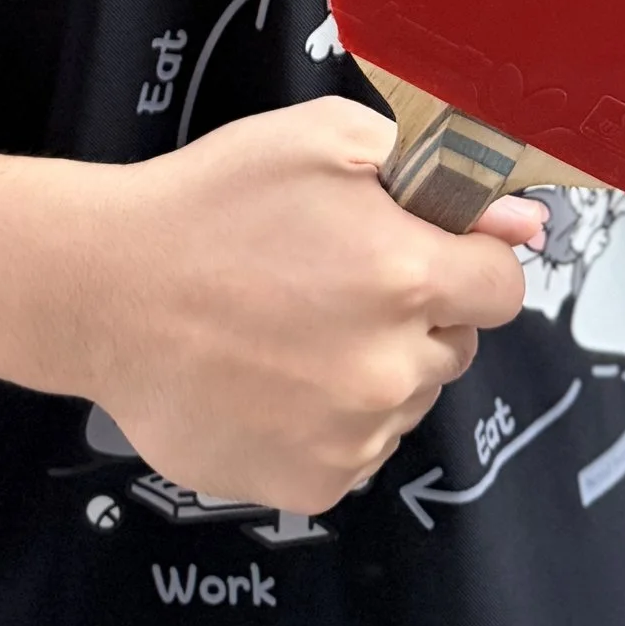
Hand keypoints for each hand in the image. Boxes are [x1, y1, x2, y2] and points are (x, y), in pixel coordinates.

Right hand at [80, 100, 539, 514]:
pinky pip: (359, 451)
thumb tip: (517, 217)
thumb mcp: (319, 140)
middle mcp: (391, 367)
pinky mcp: (312, 484)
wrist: (106, 291)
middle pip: (456, 346)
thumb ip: (430, 172)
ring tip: (296, 331)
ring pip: (408, 401)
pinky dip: (332, 423)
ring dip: (376, 370)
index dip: (469, 262)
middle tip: (340, 284)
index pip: (502, 286)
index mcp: (405, 275)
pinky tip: (276, 379)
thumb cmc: (210, 204)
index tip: (431, 253)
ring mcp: (353, 436)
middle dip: (419, 315)